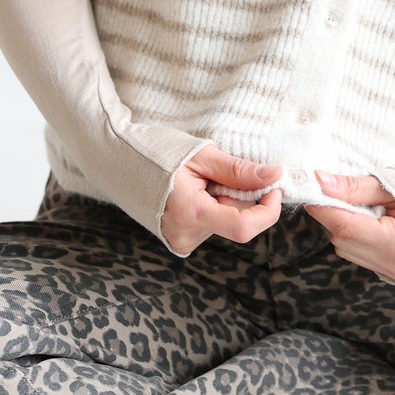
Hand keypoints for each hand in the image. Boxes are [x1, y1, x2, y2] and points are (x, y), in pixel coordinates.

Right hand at [160, 144, 282, 255]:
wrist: (120, 162)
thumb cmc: (157, 153)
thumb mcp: (202, 155)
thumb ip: (238, 170)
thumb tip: (274, 175)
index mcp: (192, 214)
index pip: (244, 227)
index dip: (267, 210)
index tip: (274, 187)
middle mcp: (187, 235)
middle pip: (236, 220)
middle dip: (241, 196)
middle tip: (222, 172)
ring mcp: (182, 240)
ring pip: (226, 221)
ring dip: (226, 200)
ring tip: (201, 180)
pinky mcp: (180, 240)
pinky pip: (212, 223)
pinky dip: (214, 206)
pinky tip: (196, 191)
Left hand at [303, 171, 394, 283]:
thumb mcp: (392, 182)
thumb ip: (353, 187)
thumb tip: (318, 183)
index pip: (344, 227)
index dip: (322, 207)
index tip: (309, 187)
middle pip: (343, 239)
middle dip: (335, 214)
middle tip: (343, 189)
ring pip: (347, 248)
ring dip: (347, 225)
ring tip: (370, 205)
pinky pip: (360, 253)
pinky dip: (358, 234)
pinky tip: (375, 219)